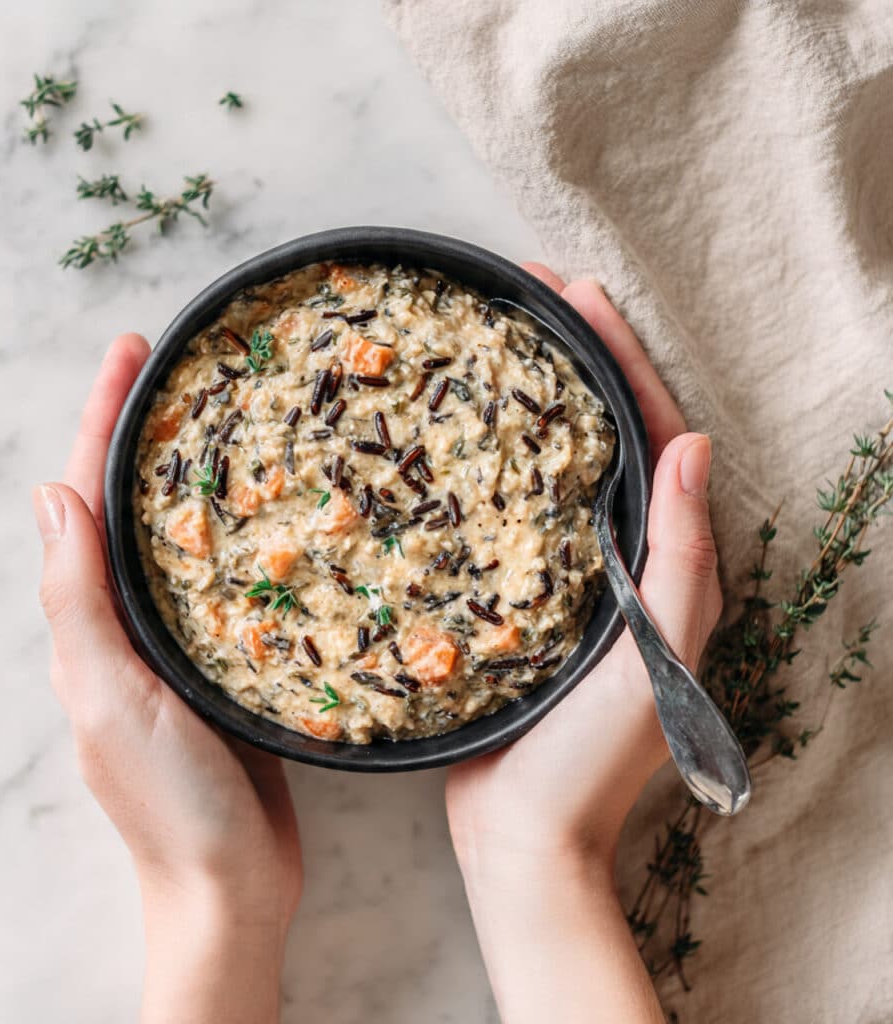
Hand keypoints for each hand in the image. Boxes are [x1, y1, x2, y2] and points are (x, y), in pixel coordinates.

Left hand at [32, 335, 301, 1023]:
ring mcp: (180, 638)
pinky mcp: (228, 658)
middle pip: (129, 503)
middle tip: (182, 365)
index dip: (103, 419)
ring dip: (191, 471)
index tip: (132, 351)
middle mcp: (128, 620)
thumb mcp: (109, 697)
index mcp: (91, 621)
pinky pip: (225, 578)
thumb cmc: (168, 801)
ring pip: (179, 535)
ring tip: (227, 414)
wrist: (230, 883)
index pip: (88, 496)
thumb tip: (52, 493)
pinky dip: (235, 531)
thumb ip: (79, 601)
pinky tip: (269, 507)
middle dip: (144, 428)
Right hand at [446, 266, 721, 1023]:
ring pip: (558, 464)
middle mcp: (628, 559)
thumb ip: (680, 560)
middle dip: (575, 357)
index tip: (573, 292)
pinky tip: (454, 438)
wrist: (524, 839)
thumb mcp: (654, 664)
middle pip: (608, 433)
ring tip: (491, 342)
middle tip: (525, 293)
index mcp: (669, 565)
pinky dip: (492, 463)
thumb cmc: (591, 766)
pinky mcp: (522, 596)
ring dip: (533, 399)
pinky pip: (514, 511)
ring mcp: (573, 575)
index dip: (618, 358)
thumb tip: (696, 446)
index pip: (654, 434)